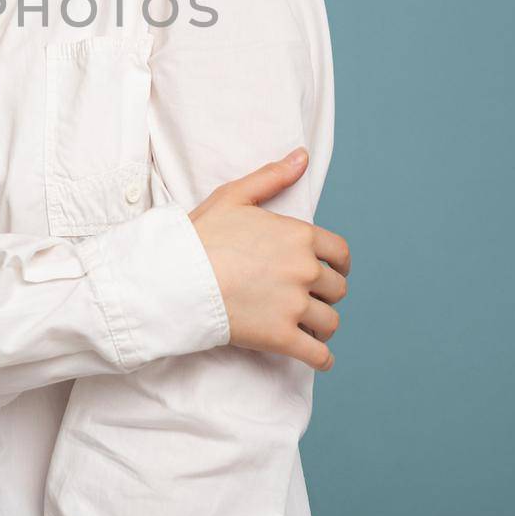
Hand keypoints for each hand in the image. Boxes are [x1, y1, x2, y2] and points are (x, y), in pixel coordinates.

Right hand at [187, 147, 350, 370]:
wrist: (174, 277)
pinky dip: (322, 359)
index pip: (340, 253)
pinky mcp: (281, 337)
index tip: (330, 272)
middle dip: (326, 294)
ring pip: (330, 322)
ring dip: (323, 326)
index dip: (338, 264)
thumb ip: (272, 176)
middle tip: (309, 298)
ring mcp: (295, 306)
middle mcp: (304, 270)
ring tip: (310, 327)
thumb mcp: (234, 196)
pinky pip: (318, 355)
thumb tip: (302, 156)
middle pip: (337, 289)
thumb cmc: (200, 235)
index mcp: (299, 236)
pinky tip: (318, 357)